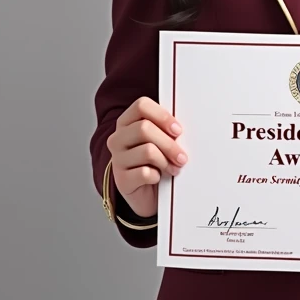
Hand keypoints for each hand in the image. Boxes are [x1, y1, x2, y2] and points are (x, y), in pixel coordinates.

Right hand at [106, 97, 187, 218]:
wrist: (146, 193)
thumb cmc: (155, 162)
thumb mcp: (160, 141)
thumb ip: (165, 130)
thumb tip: (180, 129)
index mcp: (127, 122)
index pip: (141, 106)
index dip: (162, 116)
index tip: (177, 130)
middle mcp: (118, 139)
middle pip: (144, 129)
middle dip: (169, 143)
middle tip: (182, 156)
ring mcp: (117, 159)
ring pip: (147, 151)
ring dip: (166, 161)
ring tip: (173, 168)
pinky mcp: (121, 180)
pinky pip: (145, 173)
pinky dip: (157, 176)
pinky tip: (158, 177)